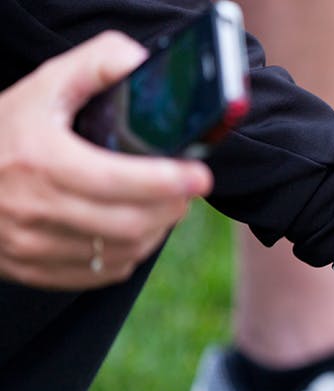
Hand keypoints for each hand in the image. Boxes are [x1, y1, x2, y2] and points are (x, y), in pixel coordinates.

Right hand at [0, 31, 211, 289]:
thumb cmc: (5, 132)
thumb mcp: (41, 89)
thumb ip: (91, 67)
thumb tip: (137, 60)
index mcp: (39, 160)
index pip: (114, 180)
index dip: (165, 181)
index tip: (199, 176)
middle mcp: (34, 208)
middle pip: (128, 223)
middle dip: (171, 206)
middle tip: (186, 189)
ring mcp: (33, 245)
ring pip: (122, 251)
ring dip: (156, 229)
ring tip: (165, 205)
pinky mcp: (35, 270)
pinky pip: (103, 272)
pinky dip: (131, 252)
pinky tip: (136, 228)